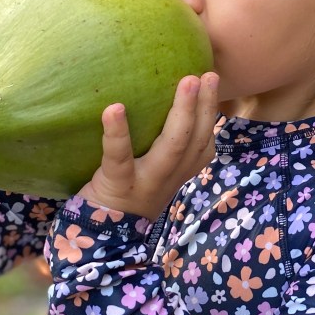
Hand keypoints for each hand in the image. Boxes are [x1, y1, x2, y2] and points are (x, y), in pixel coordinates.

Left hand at [78, 72, 219, 219]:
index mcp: (180, 172)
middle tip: (207, 75)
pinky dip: (117, 132)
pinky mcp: (118, 184)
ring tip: (186, 81)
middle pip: (196, 141)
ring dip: (183, 113)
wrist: (103, 239)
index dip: (210, 111)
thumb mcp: (153, 173)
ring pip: (173, 147)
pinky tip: (115, 108)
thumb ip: (163, 145)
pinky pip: (119, 157)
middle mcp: (171, 176)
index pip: (204, 142)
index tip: (211, 79)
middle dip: (205, 106)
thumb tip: (154, 97)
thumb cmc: (127, 193)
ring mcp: (147, 182)